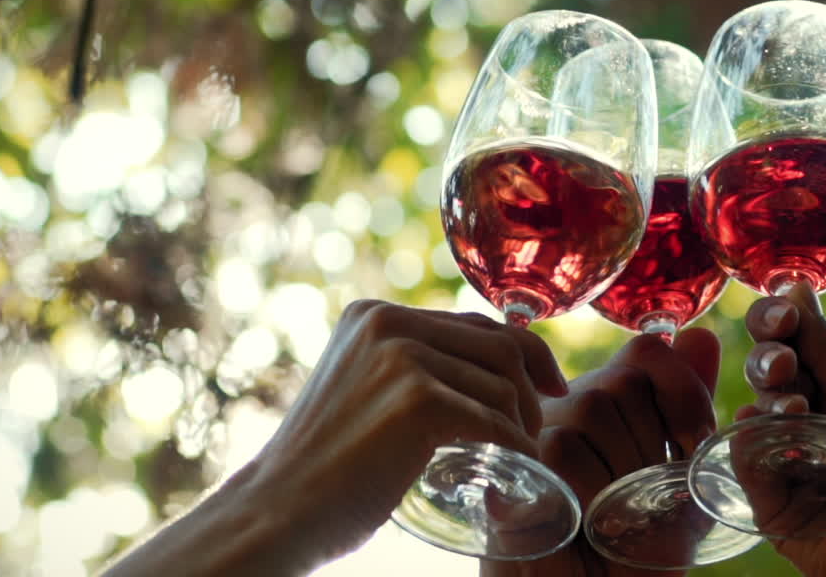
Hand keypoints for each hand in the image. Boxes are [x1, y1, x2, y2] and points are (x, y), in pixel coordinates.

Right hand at [104, 301, 566, 576]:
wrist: (277, 510)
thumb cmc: (322, 466)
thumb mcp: (360, 389)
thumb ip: (403, 368)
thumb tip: (481, 371)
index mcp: (372, 314)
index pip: (471, 321)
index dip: (522, 349)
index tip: (547, 381)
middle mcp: (387, 322)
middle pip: (497, 343)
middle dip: (533, 381)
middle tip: (542, 419)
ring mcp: (402, 358)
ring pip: (502, 384)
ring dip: (524, 422)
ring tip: (521, 451)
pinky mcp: (418, 401)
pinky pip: (495, 421)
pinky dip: (517, 447)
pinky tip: (519, 465)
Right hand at [482, 327, 720, 576]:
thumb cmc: (631, 552)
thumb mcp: (678, 485)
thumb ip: (688, 416)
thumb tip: (702, 336)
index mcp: (605, 402)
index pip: (646, 353)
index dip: (681, 389)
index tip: (694, 444)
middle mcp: (563, 407)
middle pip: (622, 382)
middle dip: (653, 448)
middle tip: (643, 501)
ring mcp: (529, 433)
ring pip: (592, 410)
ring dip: (622, 474)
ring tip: (613, 518)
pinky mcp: (508, 466)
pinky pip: (560, 450)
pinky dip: (589, 493)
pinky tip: (587, 522)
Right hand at [738, 283, 825, 576]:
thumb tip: (796, 288)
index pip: (799, 344)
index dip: (782, 323)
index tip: (779, 314)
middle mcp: (813, 419)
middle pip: (769, 371)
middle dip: (771, 359)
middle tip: (784, 364)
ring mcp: (788, 459)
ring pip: (753, 412)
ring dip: (770, 401)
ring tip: (795, 408)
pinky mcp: (770, 503)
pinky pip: (745, 462)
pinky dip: (752, 445)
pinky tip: (768, 437)